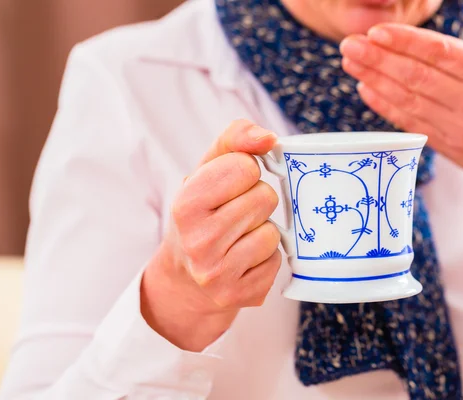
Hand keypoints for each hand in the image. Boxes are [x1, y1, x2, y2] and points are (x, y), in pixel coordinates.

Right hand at [141, 120, 281, 350]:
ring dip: (261, 230)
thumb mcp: (206, 171)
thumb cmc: (202, 214)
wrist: (185, 279)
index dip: (243, 173)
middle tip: (233, 215)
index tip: (228, 187)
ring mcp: (218, 273)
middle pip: (265, 198)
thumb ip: (234, 140)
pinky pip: (277, 261)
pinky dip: (265, 258)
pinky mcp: (240, 295)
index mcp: (186, 204)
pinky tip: (243, 261)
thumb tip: (269, 137)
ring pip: (273, 231)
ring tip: (238, 238)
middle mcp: (198, 241)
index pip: (246, 167)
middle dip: (255, 201)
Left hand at [340, 0, 462, 218]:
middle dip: (378, 59)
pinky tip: (365, 91)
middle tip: (348, 44)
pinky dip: (386, 107)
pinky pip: (411, 123)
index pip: (442, 55)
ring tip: (349, 63)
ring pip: (408, 99)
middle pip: (416, 76)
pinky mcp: (447, 146)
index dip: (407, 43)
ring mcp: (457, 127)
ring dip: (375, 79)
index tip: (377, 32)